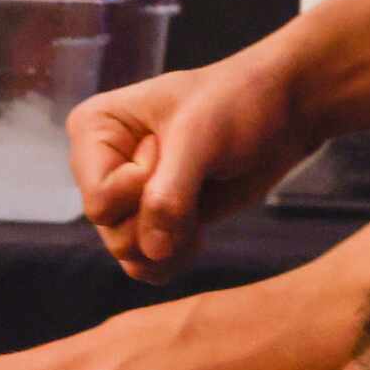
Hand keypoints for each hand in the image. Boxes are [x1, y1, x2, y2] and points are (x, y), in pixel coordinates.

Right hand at [70, 47, 316, 283]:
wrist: (277, 115)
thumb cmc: (234, 104)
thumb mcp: (198, 139)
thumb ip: (169, 195)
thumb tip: (151, 253)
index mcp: (92, 129)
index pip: (98, 198)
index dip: (141, 189)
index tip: (170, 149)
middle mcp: (99, 166)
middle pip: (112, 231)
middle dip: (162, 217)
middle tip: (193, 176)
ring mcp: (123, 197)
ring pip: (129, 253)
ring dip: (173, 241)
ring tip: (199, 201)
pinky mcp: (150, 221)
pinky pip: (146, 265)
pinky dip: (176, 257)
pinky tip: (199, 230)